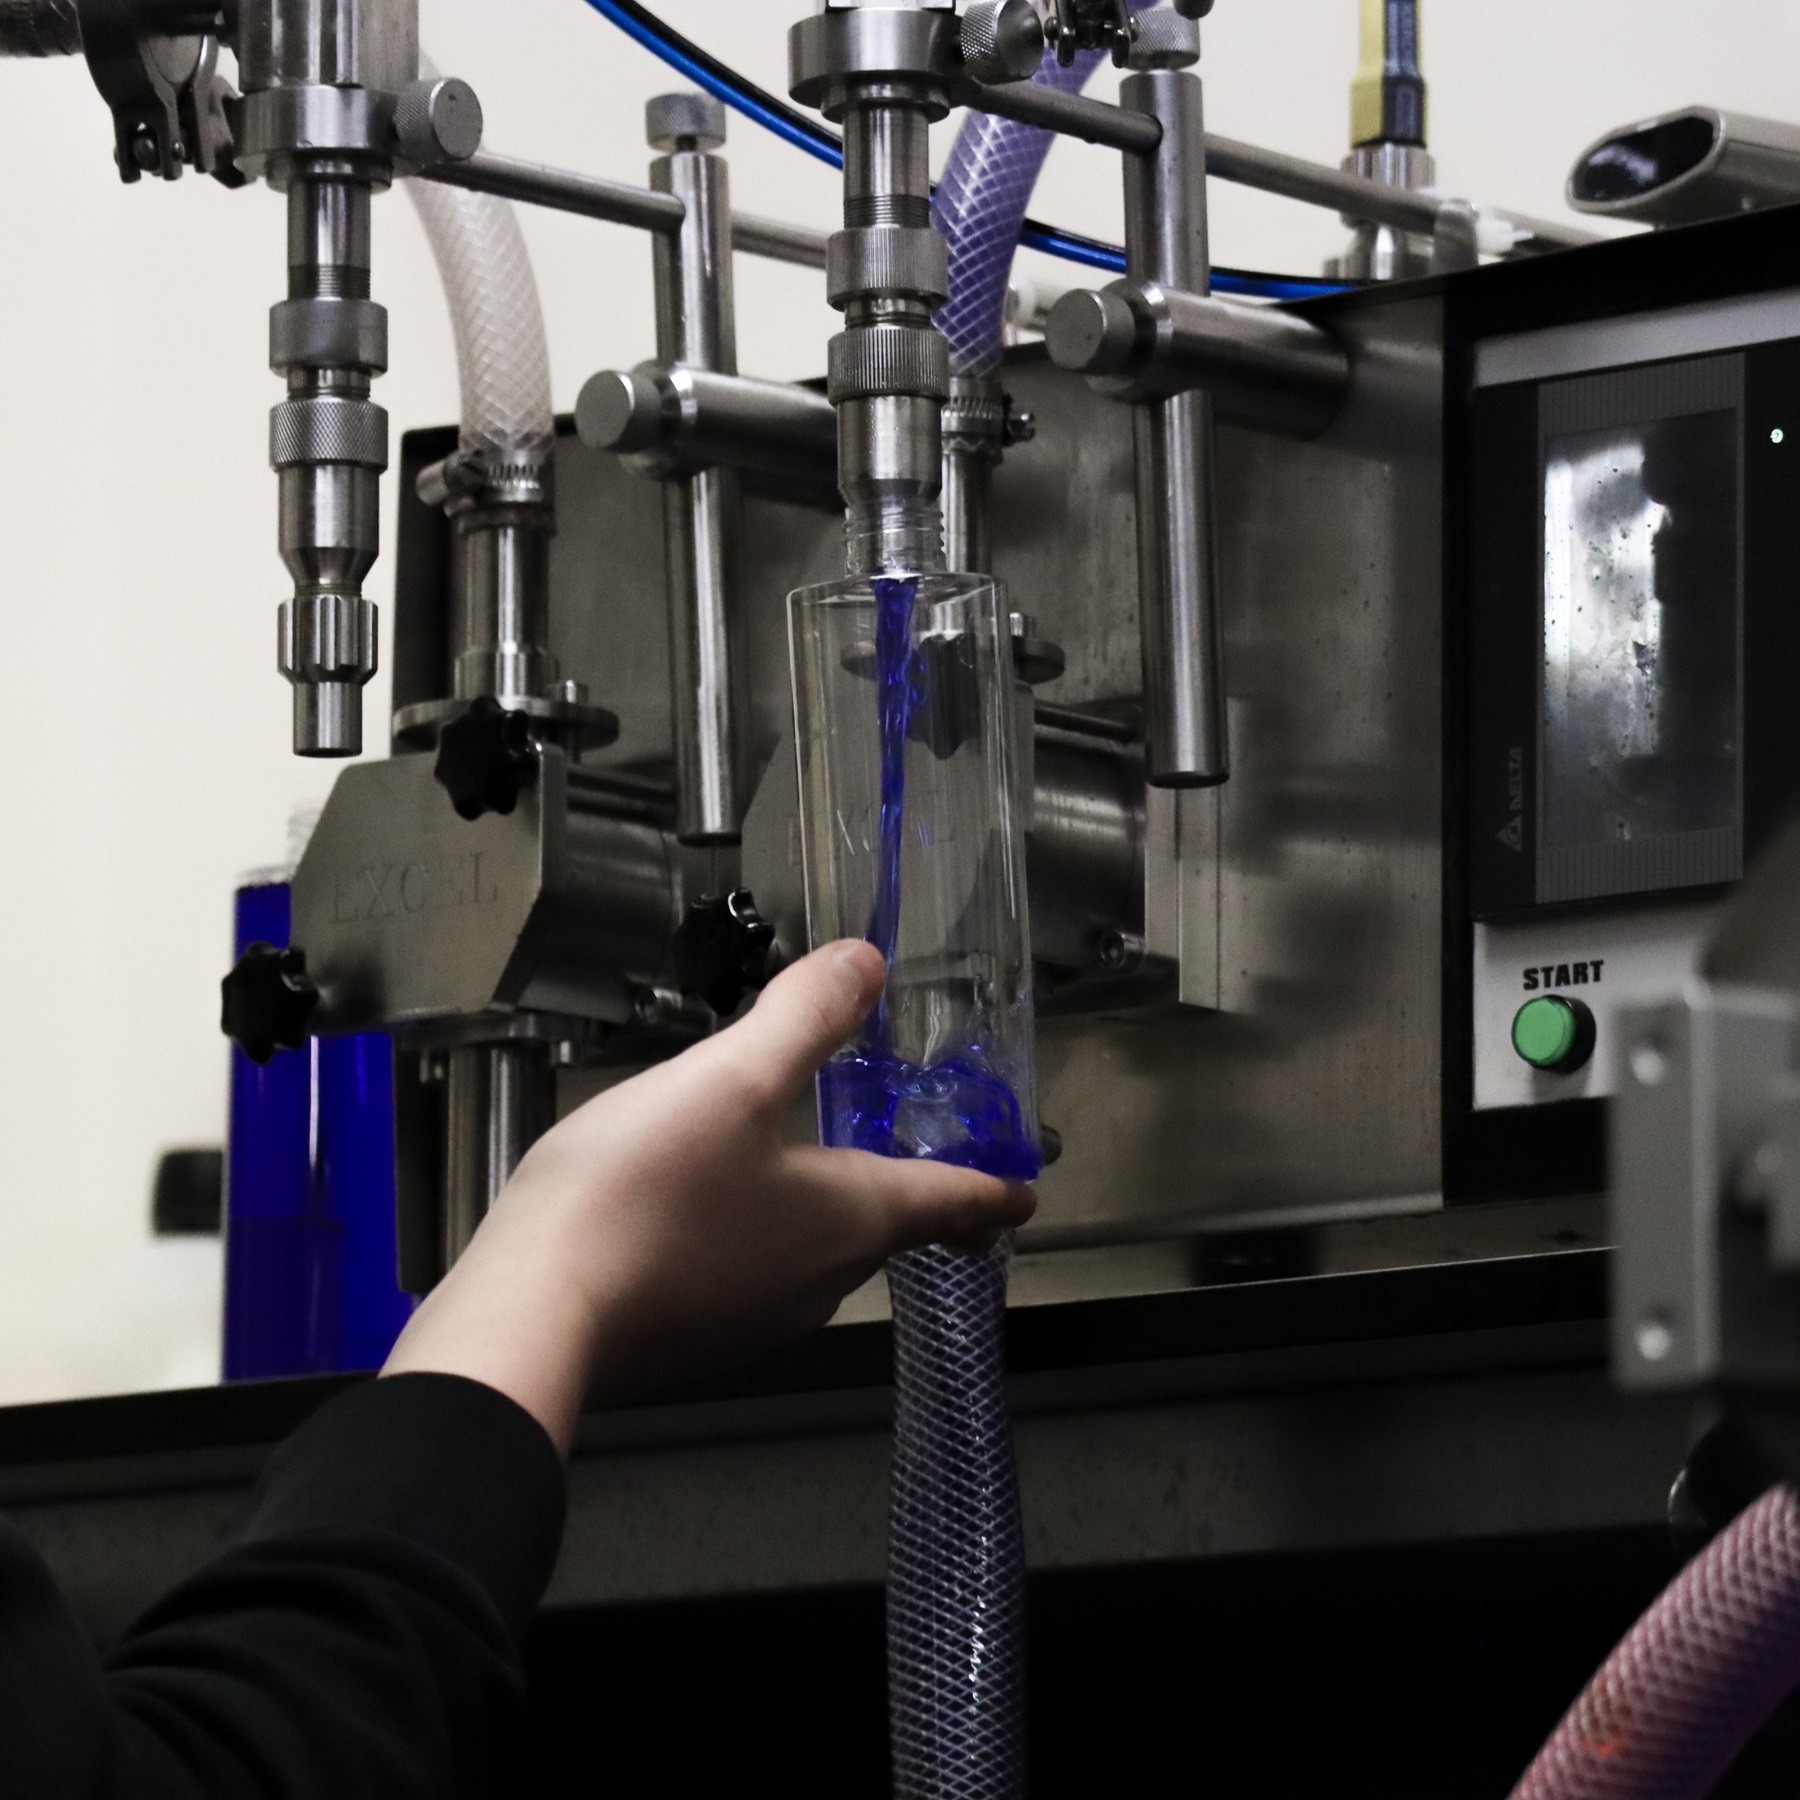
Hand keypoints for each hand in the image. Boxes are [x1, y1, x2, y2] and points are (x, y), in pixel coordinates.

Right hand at [383, 940, 1036, 1451]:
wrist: (533, 1316)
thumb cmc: (641, 1195)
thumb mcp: (733, 1078)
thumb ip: (806, 1017)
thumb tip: (868, 963)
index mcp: (852, 1220)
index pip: (955, 1204)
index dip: (997, 1188)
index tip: (1026, 1190)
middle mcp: (819, 1283)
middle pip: (883, 1229)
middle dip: (899, 1187)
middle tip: (899, 1142)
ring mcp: (755, 1322)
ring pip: (812, 1254)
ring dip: (817, 1208)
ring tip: (793, 1157)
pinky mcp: (693, 1339)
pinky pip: (746, 1276)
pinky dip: (749, 1235)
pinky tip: (699, 1205)